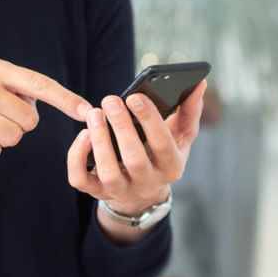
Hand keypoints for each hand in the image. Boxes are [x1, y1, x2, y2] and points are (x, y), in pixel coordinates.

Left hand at [67, 80, 207, 215]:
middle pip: (135, 159)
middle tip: (111, 99)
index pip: (163, 145)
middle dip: (122, 127)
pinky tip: (83, 134)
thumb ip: (189, 111)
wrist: (142, 193)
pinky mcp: (97, 192)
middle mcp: (147, 183)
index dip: (149, 121)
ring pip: (108, 172)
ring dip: (100, 140)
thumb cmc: (162, 155)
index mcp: (171, 167)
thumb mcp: (180, 137)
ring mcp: (121, 190)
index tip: (135, 96)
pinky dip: (78, 157)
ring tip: (95, 113)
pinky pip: (81, 179)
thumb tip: (200, 84)